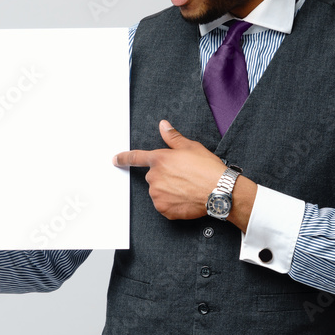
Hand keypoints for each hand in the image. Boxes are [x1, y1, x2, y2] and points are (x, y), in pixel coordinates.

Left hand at [113, 120, 229, 219]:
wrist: (219, 191)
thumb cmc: (207, 168)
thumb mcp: (191, 147)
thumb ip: (173, 137)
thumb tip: (163, 125)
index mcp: (159, 160)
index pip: (135, 157)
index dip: (124, 158)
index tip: (115, 160)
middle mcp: (154, 177)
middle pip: (153, 177)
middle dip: (165, 177)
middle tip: (183, 177)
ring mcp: (157, 194)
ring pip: (158, 191)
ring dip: (168, 191)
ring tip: (187, 188)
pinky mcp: (164, 209)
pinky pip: (164, 206)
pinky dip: (172, 204)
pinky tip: (185, 199)